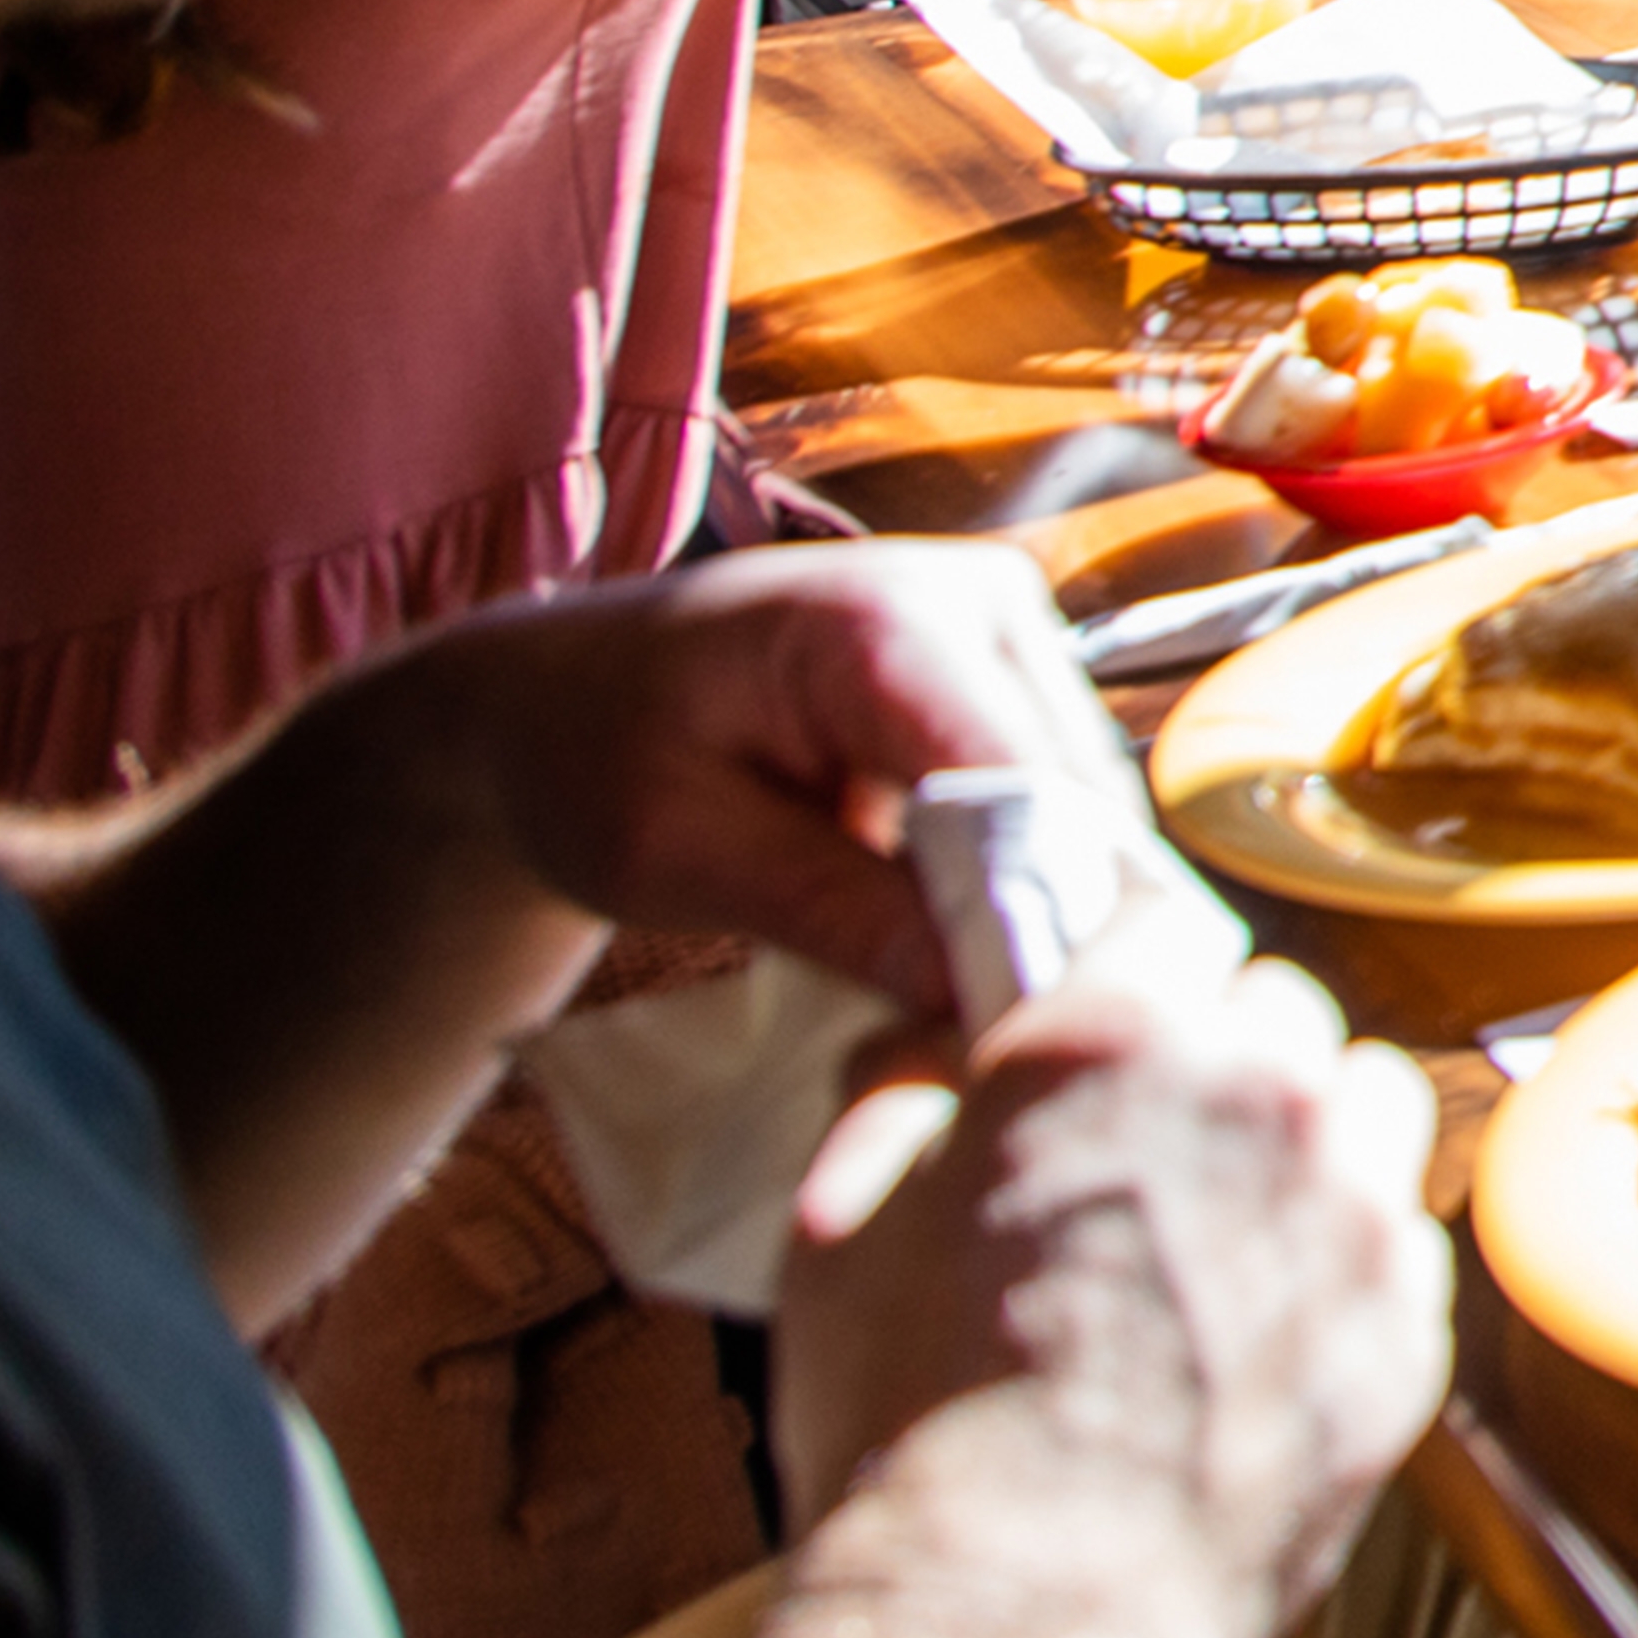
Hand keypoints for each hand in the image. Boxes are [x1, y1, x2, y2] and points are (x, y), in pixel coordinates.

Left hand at [431, 539, 1089, 1018]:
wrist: (555, 695)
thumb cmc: (590, 758)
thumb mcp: (673, 854)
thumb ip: (828, 909)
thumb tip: (976, 995)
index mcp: (885, 621)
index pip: (1020, 788)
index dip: (1025, 917)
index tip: (993, 1041)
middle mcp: (977, 597)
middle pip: (1071, 796)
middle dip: (1030, 921)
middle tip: (953, 1037)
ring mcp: (1006, 623)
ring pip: (1082, 805)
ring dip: (1025, 902)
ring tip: (936, 986)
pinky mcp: (1010, 665)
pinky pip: (1055, 795)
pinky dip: (1011, 873)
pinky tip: (937, 924)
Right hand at [771, 959, 1446, 1570]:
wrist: (1017, 1622)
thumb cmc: (911, 1436)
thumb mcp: (837, 1229)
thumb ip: (898, 1094)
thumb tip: (928, 1047)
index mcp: (1107, 1043)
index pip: (1168, 918)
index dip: (1141, 968)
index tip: (1131, 1012)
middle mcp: (1256, 1098)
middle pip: (1279, 1010)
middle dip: (1223, 1060)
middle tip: (1158, 1149)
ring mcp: (1354, 1207)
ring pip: (1367, 1103)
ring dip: (1310, 1141)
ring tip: (1228, 1232)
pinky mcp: (1412, 1320)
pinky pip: (1401, 1233)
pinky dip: (1349, 1258)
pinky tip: (1266, 1330)